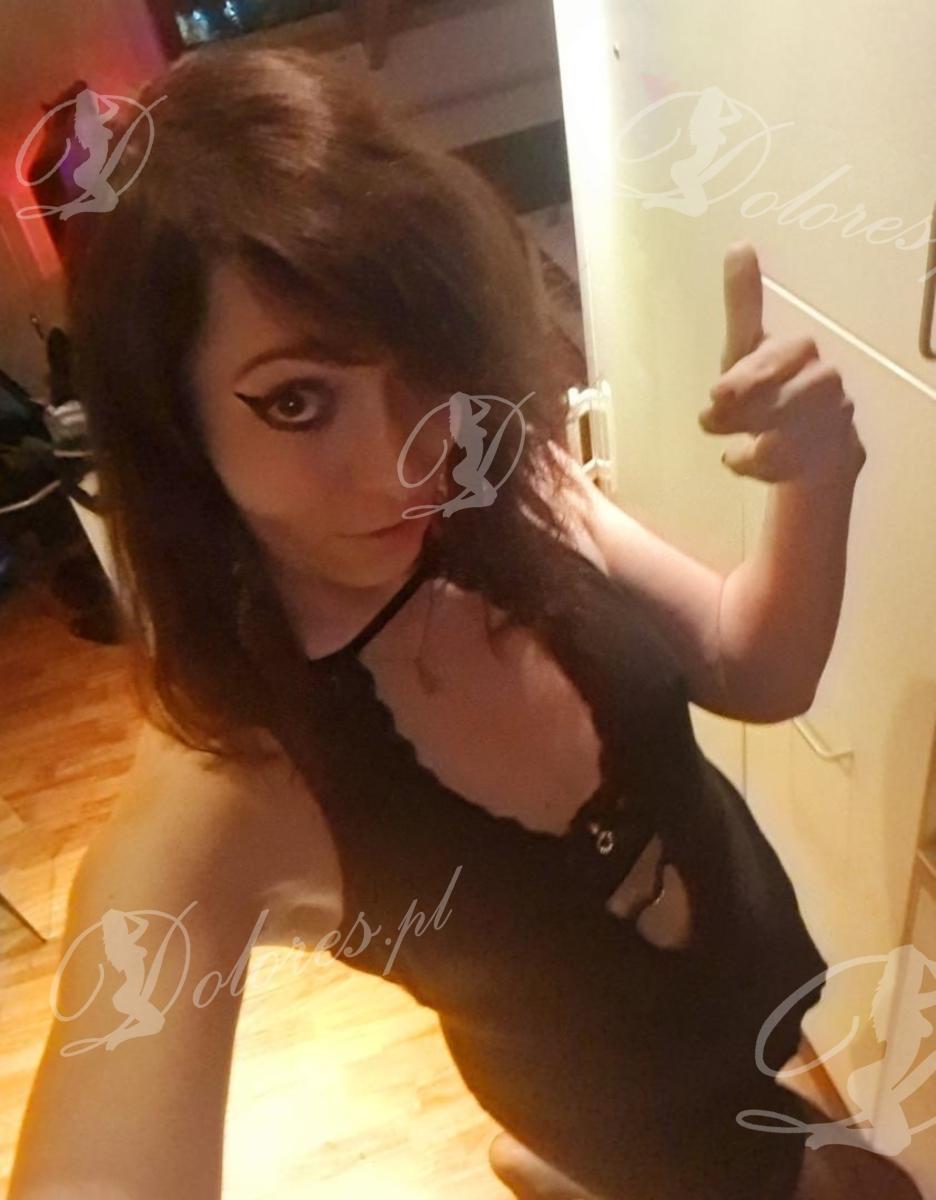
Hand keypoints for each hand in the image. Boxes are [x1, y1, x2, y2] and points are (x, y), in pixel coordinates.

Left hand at [698, 241, 866, 485]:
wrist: (809, 448)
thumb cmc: (771, 390)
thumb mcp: (746, 351)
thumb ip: (744, 306)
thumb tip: (740, 244)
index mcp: (796, 352)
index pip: (777, 355)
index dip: (749, 375)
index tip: (716, 392)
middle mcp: (823, 378)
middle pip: (794, 390)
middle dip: (751, 406)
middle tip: (711, 417)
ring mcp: (835, 415)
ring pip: (802, 426)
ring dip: (761, 436)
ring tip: (730, 444)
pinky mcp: (839, 451)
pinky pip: (804, 460)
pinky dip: (768, 464)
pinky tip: (741, 460)